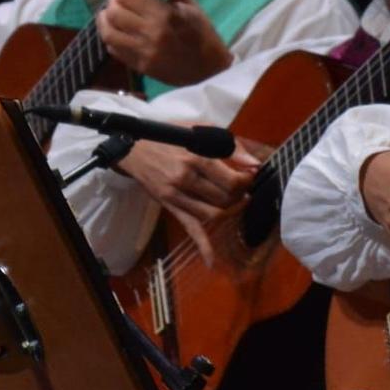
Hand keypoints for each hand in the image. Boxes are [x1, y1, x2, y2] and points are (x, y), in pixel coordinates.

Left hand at [98, 0, 232, 86]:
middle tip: (119, 0)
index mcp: (164, 15)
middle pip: (114, 12)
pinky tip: (116, 32)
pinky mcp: (139, 67)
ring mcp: (142, 52)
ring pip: (108, 32)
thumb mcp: (192, 6)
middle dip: (113, 1)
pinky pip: (113, 50)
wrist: (209, 70)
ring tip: (110, 14)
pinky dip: (110, 38)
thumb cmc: (203, 35)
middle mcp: (149, 33)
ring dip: (105, 20)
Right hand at [116, 139, 261, 265]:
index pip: (232, 181)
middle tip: (244, 188)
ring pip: (213, 214)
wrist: (136, 147)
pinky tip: (212, 261)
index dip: (247, 181)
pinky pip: (190, 228)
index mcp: (196, 157)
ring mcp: (177, 195)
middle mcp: (187, 178)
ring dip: (230, 212)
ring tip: (237, 203)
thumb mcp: (201, 129)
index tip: (250, 176)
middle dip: (241, 195)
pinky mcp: (170, 206)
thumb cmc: (171, 135)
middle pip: (225, 198)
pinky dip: (203, 246)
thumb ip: (230, 145)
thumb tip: (254, 164)